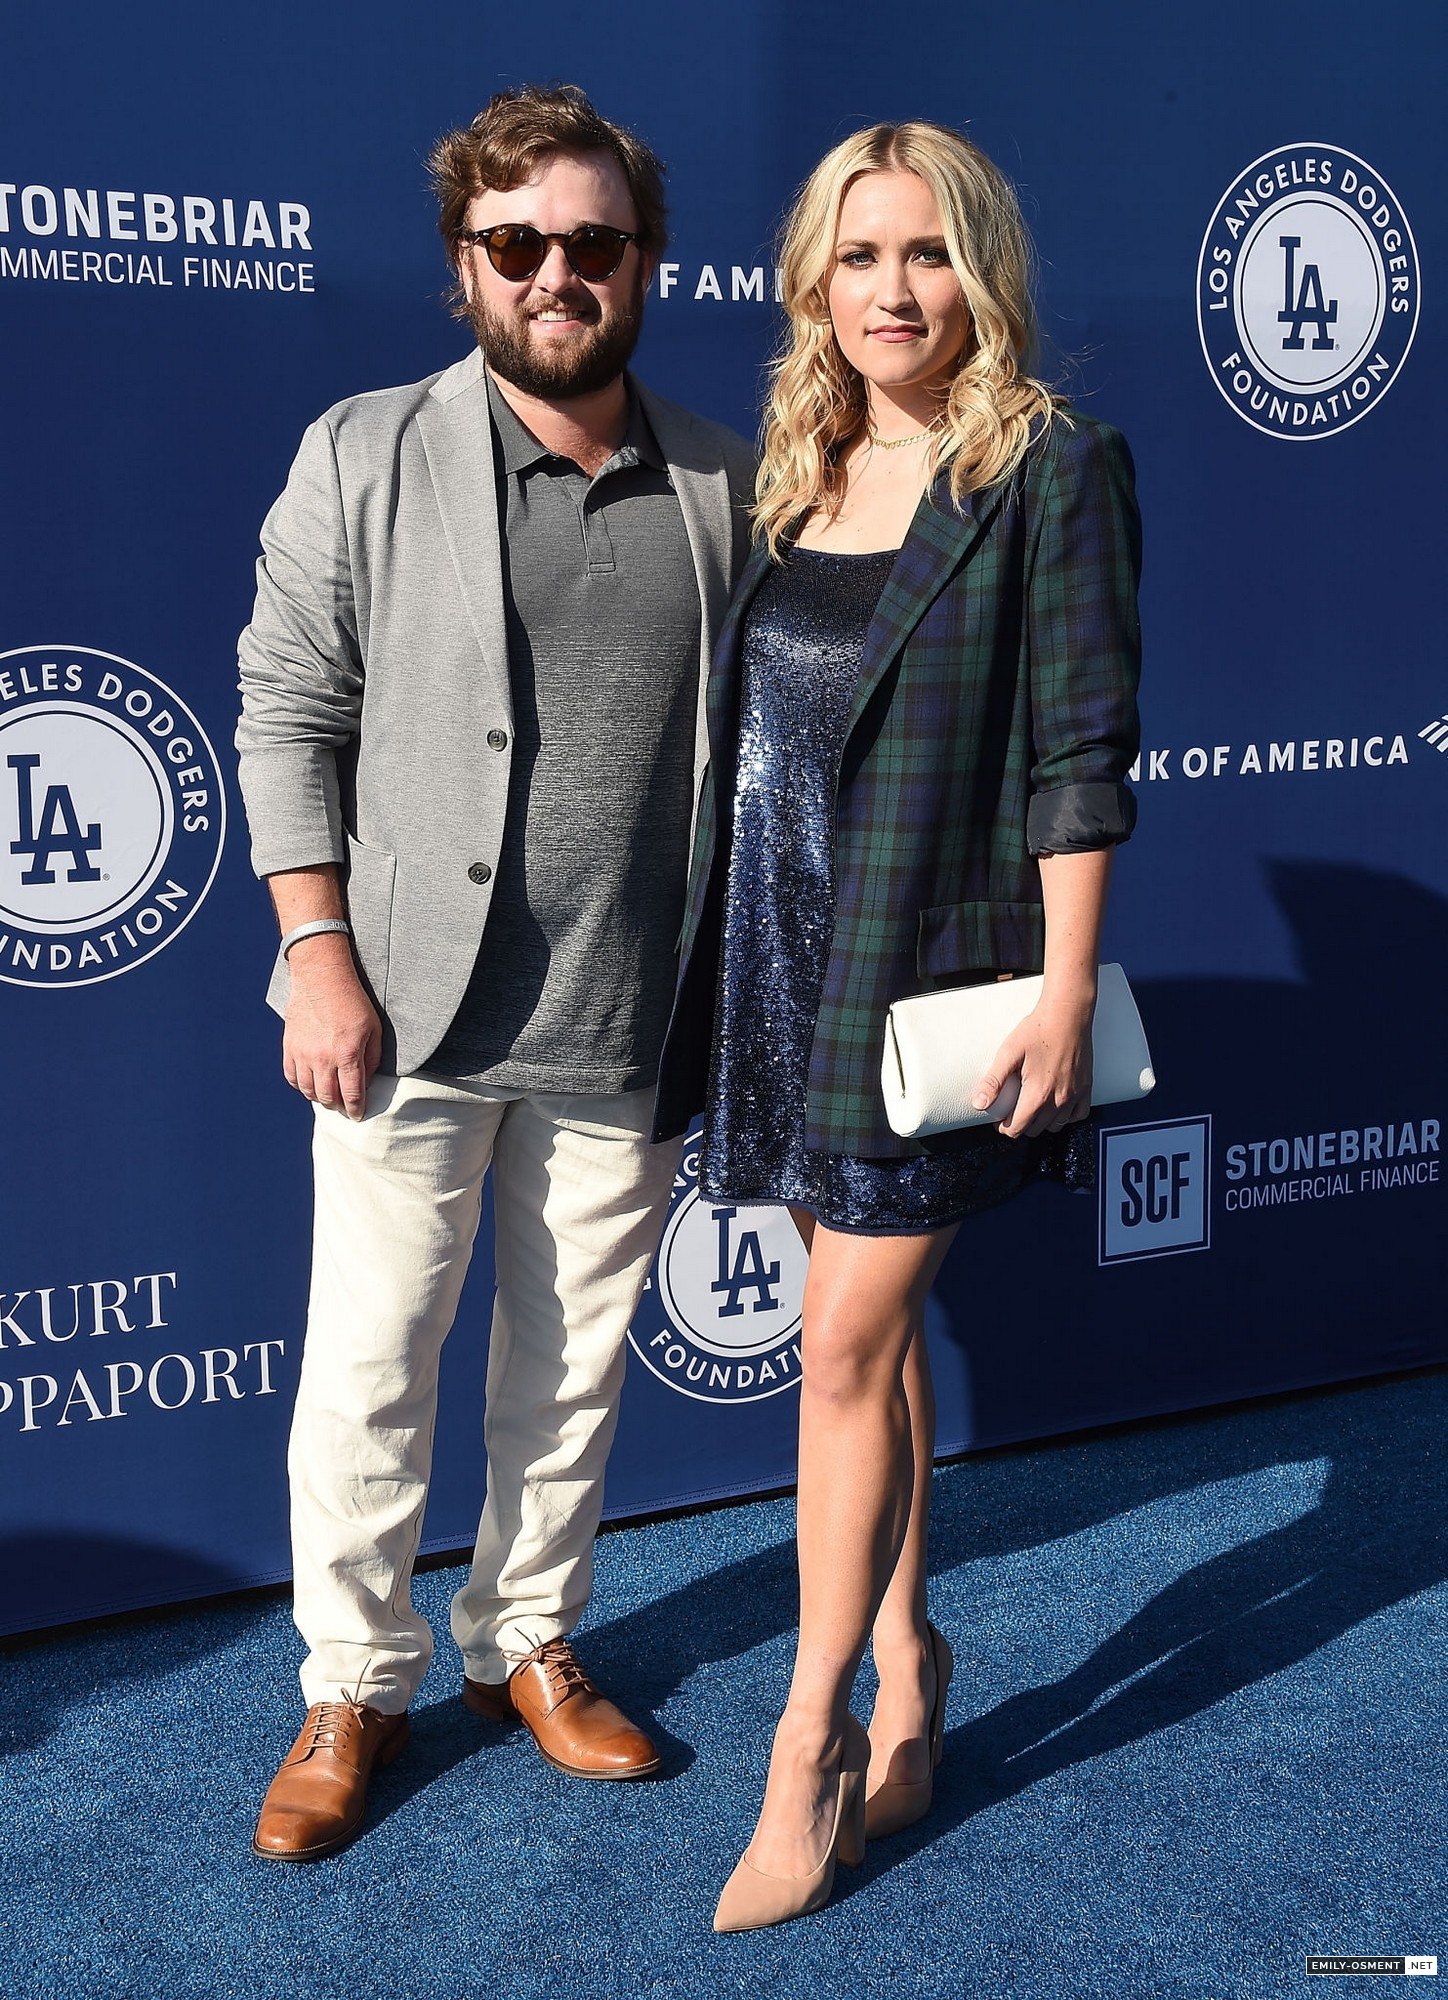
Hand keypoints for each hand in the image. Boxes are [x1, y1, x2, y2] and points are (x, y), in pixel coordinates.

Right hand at [281, 936, 381, 1120]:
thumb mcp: (374, 1028)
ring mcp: (303, 1054)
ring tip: (329, 1096)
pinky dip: (301, 1085)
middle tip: (344, 1106)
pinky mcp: (289, 1046)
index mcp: (347, 1054)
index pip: (352, 1095)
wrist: (321, 977)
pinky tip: (310, 1083)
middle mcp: (323, 1058)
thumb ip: (372, 1058)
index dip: (356, 1110)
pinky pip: (291, 1076)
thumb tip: (366, 1081)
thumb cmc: (352, 1001)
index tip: (358, 1116)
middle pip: (328, 1098)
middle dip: (338, 1106)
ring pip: (309, 1091)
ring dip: (320, 1098)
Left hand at [971, 992, 1094, 1139]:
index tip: (999, 1119)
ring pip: (1056, 1126)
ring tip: (1031, 1107)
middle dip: (1021, 1124)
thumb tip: (978, 1104)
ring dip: (1042, 1122)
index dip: (1004, 1127)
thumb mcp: (1008, 1053)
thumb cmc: (1038, 1030)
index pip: (1017, 1128)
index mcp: (1038, 1095)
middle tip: (1012, 1110)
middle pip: (1035, 1130)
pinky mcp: (1086, 1088)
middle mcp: (1059, 1100)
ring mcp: (1075, 1095)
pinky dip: (1066, 1116)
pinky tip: (1055, 1106)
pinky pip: (1078, 1115)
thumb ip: (993, 1081)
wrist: (1067, 1014)